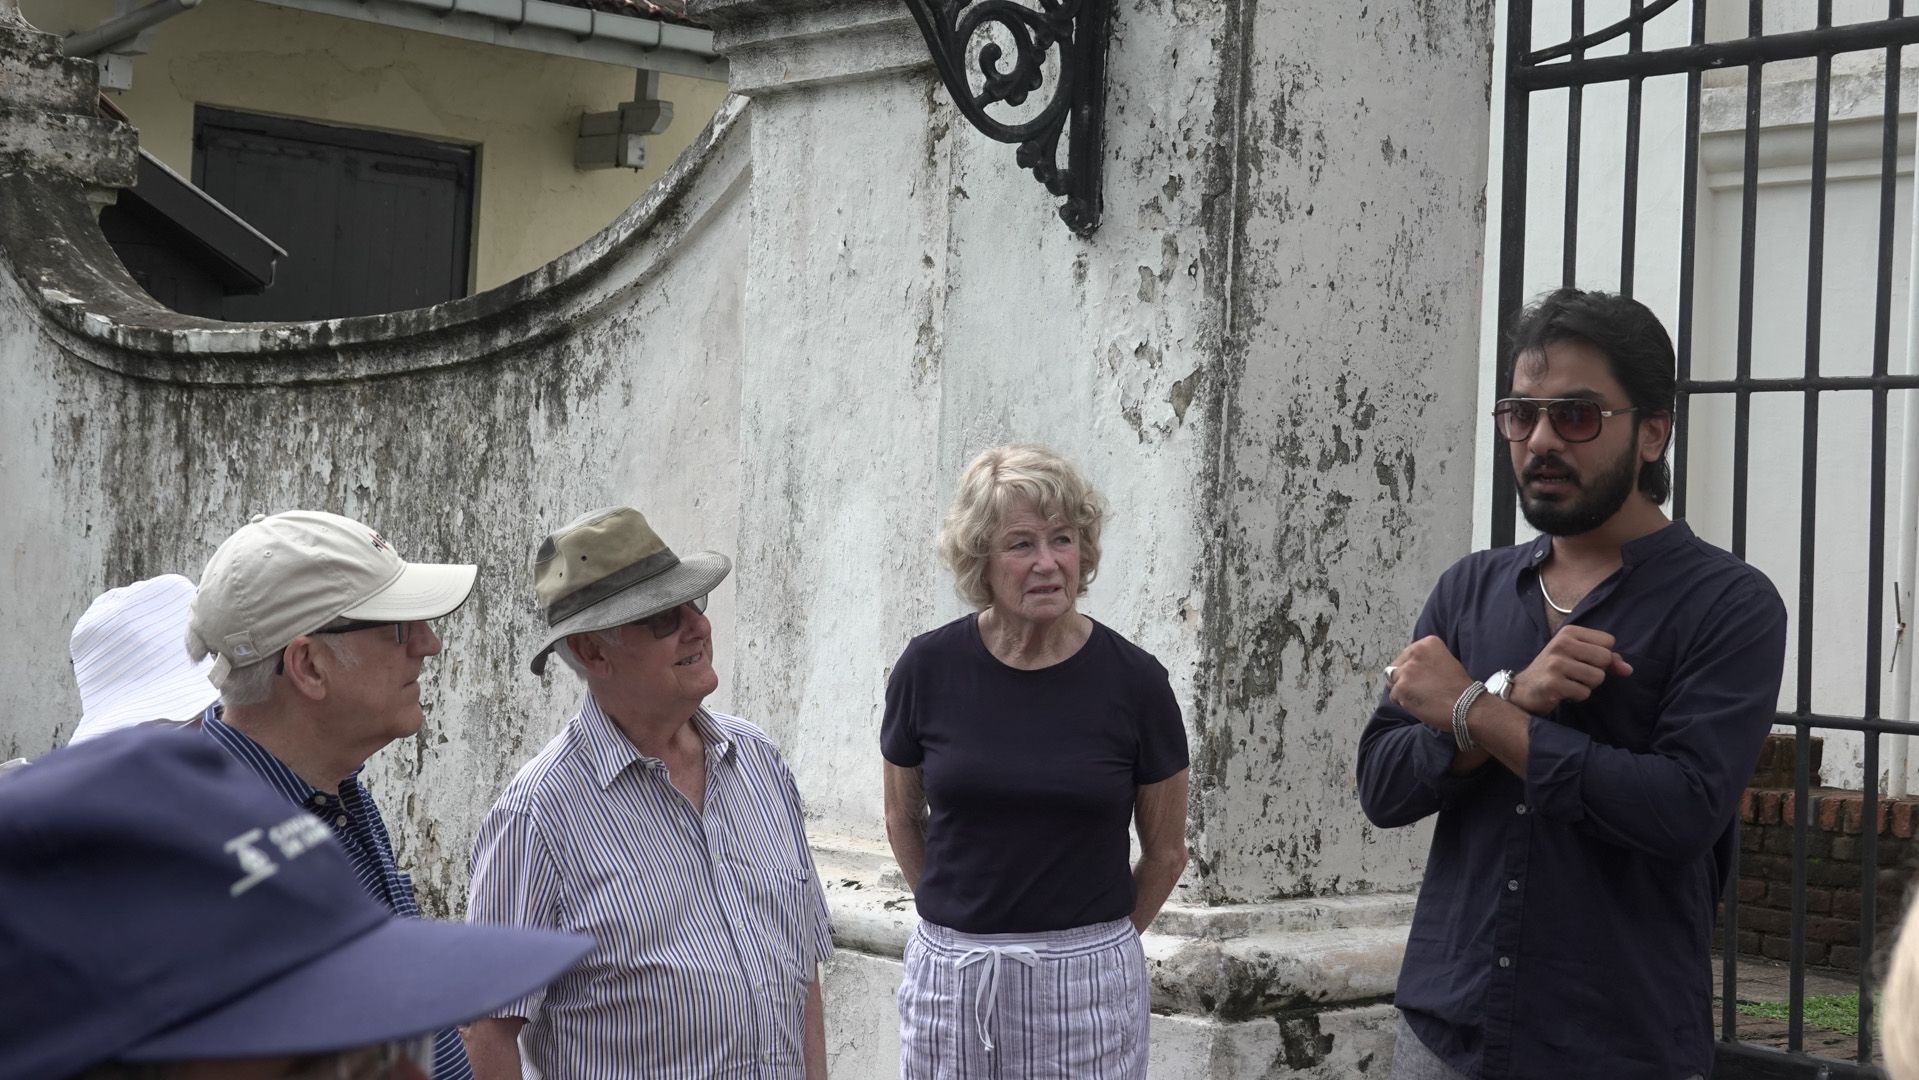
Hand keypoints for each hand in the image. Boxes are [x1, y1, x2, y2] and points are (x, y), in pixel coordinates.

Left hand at [1386, 636, 1474, 732]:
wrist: (1467, 706)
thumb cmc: (1459, 687)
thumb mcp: (1445, 661)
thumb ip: (1425, 660)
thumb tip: (1407, 667)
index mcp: (1427, 643)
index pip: (1406, 656)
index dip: (1413, 670)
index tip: (1426, 678)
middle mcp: (1415, 652)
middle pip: (1396, 667)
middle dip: (1404, 679)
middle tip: (1423, 690)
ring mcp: (1407, 670)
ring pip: (1393, 682)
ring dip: (1403, 691)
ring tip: (1422, 697)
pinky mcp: (1401, 687)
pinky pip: (1394, 696)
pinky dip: (1403, 703)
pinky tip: (1419, 704)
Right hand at [1508, 625, 1632, 714]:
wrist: (1524, 689)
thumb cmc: (1556, 670)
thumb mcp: (1578, 656)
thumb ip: (1606, 659)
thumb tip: (1628, 669)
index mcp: (1569, 632)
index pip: (1608, 641)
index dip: (1603, 655)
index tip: (1585, 661)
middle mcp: (1561, 644)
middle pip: (1605, 658)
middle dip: (1597, 671)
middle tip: (1577, 674)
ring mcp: (1555, 664)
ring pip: (1597, 677)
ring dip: (1587, 685)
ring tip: (1570, 682)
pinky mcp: (1553, 683)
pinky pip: (1584, 693)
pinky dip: (1577, 696)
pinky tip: (1563, 692)